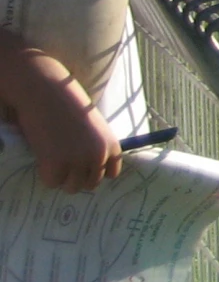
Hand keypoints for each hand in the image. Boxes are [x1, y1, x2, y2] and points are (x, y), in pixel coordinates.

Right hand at [0, 50, 121, 192]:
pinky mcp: (56, 165)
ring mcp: (78, 162)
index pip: (112, 174)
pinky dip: (46, 174)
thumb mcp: (94, 127)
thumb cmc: (69, 105)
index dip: (96, 172)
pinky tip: (44, 157)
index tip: (84, 168)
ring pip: (72, 187)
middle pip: (91, 184)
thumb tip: (88, 170)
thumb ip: (95, 147)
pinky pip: (52, 183)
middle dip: (77, 176)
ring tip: (54, 158)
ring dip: (62, 177)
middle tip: (64, 163)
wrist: (47, 93)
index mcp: (112, 145)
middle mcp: (99, 156)